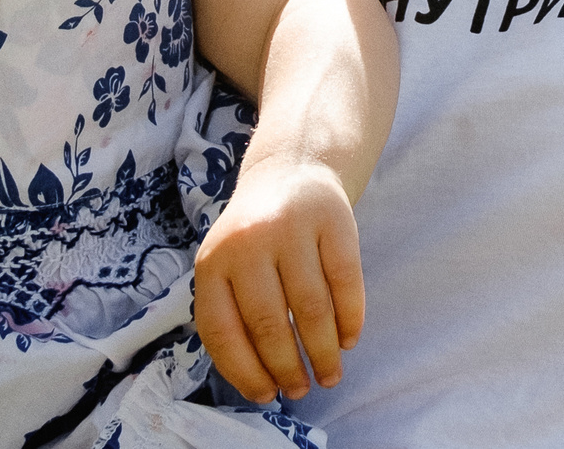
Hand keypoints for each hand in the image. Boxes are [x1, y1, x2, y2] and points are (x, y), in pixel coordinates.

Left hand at [194, 160, 364, 402]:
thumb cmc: (256, 236)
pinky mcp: (335, 219)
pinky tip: (348, 340)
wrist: (291, 169)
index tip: (266, 395)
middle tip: (302, 391)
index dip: (244, 371)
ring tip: (329, 375)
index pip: (222, 331)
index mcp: (212, 261)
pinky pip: (346, 282)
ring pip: (311, 308)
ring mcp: (293, 227)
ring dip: (323, 352)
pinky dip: (350, 319)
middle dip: (287, 368)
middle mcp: (248, 242)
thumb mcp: (226, 265)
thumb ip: (232, 313)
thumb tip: (259, 382)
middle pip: (269, 324)